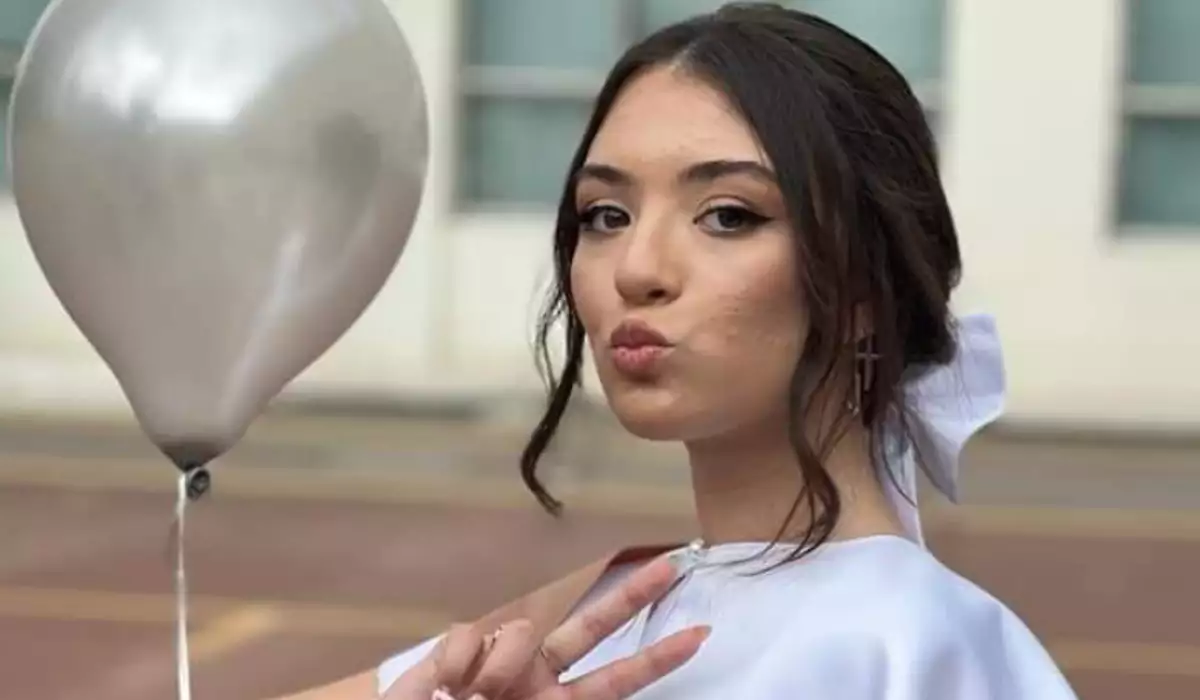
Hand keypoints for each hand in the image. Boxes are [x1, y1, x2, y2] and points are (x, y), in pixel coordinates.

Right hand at [384, 555, 707, 699]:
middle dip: (632, 595)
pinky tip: (444, 685)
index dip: (659, 657)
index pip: (618, 680)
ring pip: (522, 631)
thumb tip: (528, 663)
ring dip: (497, 668)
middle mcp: (535, 677)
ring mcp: (499, 658)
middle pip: (593, 626)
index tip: (702, 635)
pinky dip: (457, 662)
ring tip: (469, 697)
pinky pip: (471, 635)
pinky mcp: (461, 643)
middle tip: (675, 564)